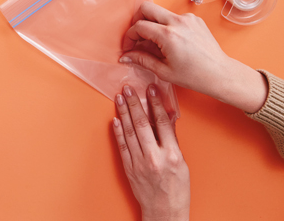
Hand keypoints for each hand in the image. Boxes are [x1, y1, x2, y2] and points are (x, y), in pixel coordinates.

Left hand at [113, 85, 189, 220]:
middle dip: (134, 103)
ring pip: (129, 131)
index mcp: (171, 155)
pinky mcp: (129, 168)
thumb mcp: (182, 163)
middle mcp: (154, 157)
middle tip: (128, 88)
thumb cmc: (177, 189)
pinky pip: (122, 145)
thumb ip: (172, 139)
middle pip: (142, 123)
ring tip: (119, 98)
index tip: (151, 89)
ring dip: (123, 112)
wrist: (165, 213)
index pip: (162, 122)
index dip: (155, 103)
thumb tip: (168, 116)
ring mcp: (139, 162)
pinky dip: (118, 131)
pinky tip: (115, 119)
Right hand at [120, 2, 267, 112]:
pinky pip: (173, 17)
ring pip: (160, 12)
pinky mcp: (195, 19)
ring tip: (156, 43)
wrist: (221, 74)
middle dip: (137, 20)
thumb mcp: (164, 71)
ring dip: (153, 23)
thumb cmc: (195, 76)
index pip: (139, 26)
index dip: (129, 36)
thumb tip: (125, 56)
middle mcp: (178, 22)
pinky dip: (167, 25)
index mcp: (169, 35)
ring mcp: (188, 18)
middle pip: (146, 8)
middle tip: (137, 35)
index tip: (129, 47)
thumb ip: (142, 60)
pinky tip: (171, 41)